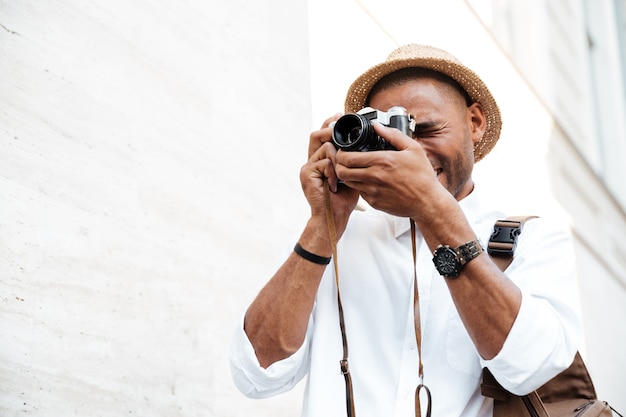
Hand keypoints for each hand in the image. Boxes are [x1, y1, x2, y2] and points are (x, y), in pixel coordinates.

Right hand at [300, 115, 359, 237]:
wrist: (334, 218)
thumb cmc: (344, 200)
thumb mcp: (353, 175)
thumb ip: (353, 160)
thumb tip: (366, 146)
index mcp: (321, 160)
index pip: (322, 136)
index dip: (329, 124)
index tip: (339, 115)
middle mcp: (311, 161)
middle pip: (316, 135)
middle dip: (329, 130)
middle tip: (339, 130)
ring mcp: (307, 167)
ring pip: (325, 148)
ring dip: (338, 158)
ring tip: (341, 175)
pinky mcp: (307, 174)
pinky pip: (324, 162)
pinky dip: (333, 172)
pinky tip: (335, 185)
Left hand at [335, 123, 449, 218]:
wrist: (428, 202)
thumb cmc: (422, 176)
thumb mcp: (412, 149)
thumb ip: (392, 135)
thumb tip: (377, 126)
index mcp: (381, 161)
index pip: (347, 158)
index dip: (340, 154)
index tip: (343, 151)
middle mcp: (374, 177)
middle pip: (342, 172)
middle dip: (338, 165)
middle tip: (343, 161)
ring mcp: (373, 192)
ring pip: (348, 183)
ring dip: (347, 176)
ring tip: (354, 170)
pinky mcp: (374, 203)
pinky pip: (360, 193)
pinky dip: (360, 187)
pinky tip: (367, 182)